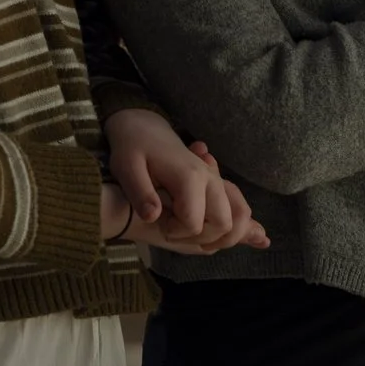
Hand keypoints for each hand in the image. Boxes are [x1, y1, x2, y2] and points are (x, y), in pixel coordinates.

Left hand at [104, 106, 233, 239]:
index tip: (158, 222)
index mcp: (189, 177)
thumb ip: (140, 193)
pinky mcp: (216, 182)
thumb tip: (152, 217)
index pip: (194, 223)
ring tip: (192, 234)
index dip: (175, 232)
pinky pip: (238, 208)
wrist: (145, 126)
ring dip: (219, 235)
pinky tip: (208, 228)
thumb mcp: (126, 168)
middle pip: (224, 224)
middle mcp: (209, 179)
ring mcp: (216, 180)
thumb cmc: (132, 147)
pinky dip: (231, 224)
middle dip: (200, 239)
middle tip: (175, 230)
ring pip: (238, 218)